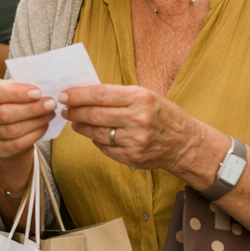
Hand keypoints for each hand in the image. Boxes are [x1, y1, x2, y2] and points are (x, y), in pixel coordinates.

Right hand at [0, 77, 54, 159]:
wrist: (3, 124)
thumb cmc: (8, 100)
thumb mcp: (8, 87)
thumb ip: (19, 87)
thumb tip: (43, 90)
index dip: (17, 93)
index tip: (38, 92)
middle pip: (4, 113)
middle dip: (31, 109)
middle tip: (50, 104)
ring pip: (12, 130)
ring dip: (35, 122)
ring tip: (49, 114)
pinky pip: (16, 144)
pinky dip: (33, 135)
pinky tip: (44, 126)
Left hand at [60, 84, 214, 178]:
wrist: (185, 143)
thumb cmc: (162, 114)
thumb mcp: (146, 96)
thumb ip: (118, 94)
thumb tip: (85, 93)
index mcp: (140, 98)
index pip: (100, 94)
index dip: (78, 95)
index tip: (65, 95)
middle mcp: (138, 119)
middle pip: (95, 114)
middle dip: (75, 111)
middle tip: (64, 109)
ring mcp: (135, 141)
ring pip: (96, 133)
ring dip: (80, 126)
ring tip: (75, 121)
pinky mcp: (133, 157)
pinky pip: (105, 148)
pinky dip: (95, 140)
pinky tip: (93, 134)